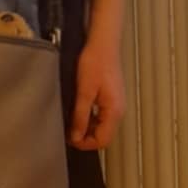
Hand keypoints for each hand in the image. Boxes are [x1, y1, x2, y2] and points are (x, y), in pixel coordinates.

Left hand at [68, 34, 125, 149]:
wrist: (103, 44)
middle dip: (86, 137)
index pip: (102, 140)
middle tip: (68, 132)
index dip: (85, 143)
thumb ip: (80, 116)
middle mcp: (119, 110)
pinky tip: (80, 112)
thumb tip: (76, 137)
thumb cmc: (94, 64)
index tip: (70, 139)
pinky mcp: (112, 98)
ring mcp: (117, 104)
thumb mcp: (84, 92)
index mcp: (114, 111)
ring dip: (88, 128)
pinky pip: (103, 116)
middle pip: (104, 135)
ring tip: (72, 122)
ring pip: (103, 126)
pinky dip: (91, 119)